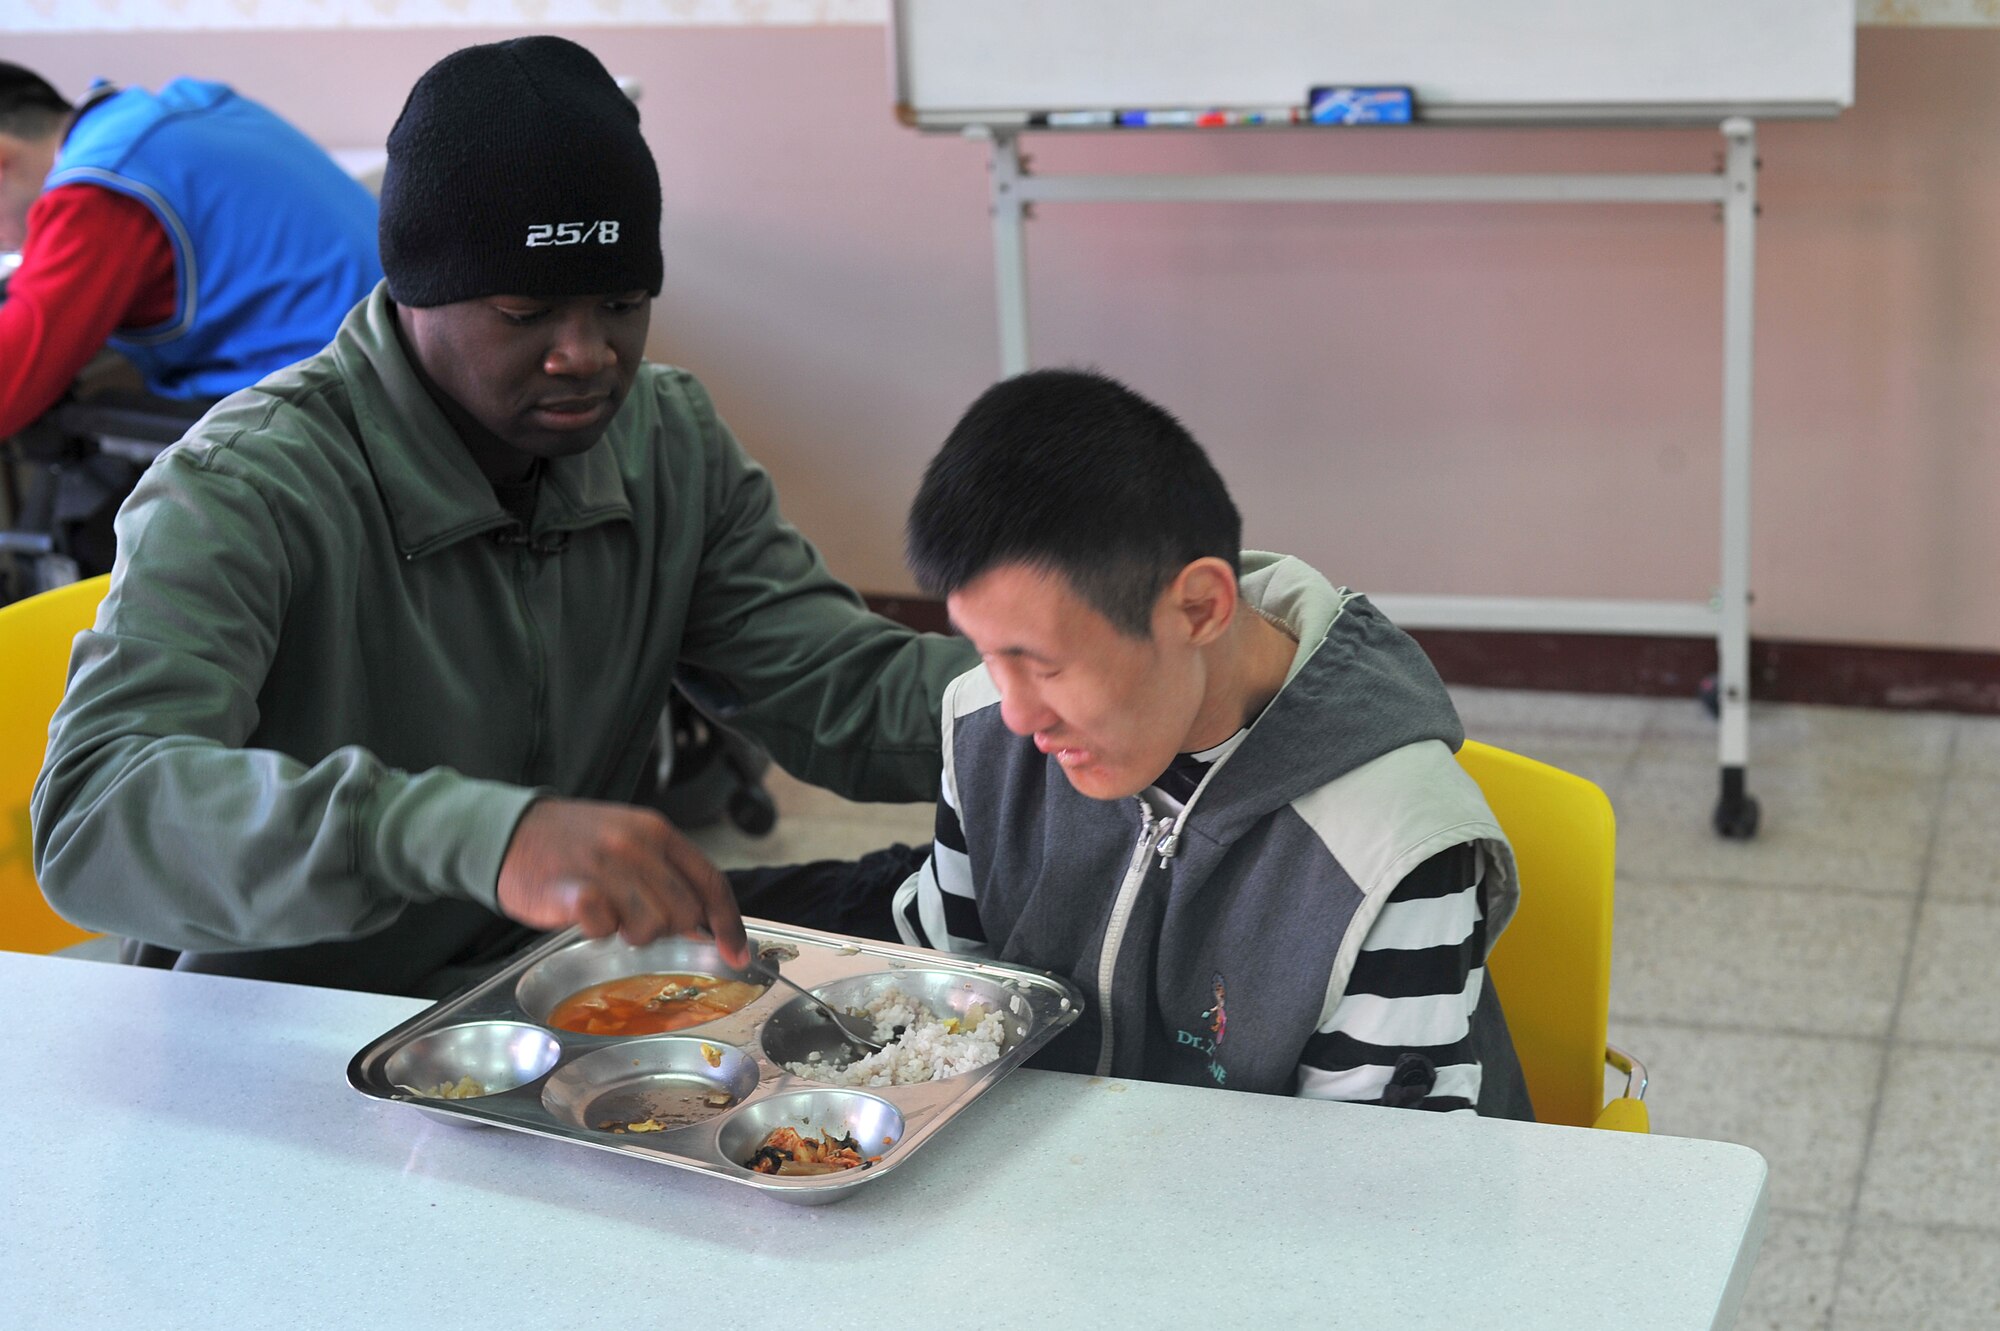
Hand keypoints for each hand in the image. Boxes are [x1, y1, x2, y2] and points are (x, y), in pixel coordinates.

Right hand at [495, 798, 748, 966]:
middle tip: (635, 918)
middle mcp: (637, 846)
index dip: (729, 923)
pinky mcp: (573, 891)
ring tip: (608, 911)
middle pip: (684, 913)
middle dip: (668, 929)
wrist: (512, 832)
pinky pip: (605, 928)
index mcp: (657, 832)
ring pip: (650, 926)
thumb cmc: (574, 842)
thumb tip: (705, 920)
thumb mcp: (630, 838)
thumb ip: (668, 872)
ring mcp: (605, 866)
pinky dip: (598, 930)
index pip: (710, 882)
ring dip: (631, 931)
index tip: (737, 954)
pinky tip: (585, 913)